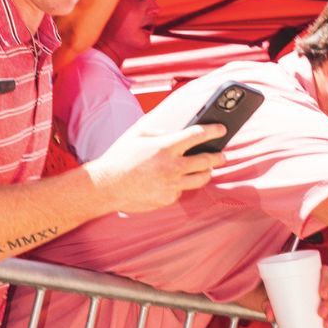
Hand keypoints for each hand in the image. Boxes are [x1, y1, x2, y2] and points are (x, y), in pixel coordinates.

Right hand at [88, 122, 225, 213]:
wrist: (105, 187)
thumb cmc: (119, 158)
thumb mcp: (137, 135)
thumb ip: (160, 130)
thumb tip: (177, 131)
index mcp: (165, 147)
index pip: (198, 135)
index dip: (214, 131)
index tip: (222, 129)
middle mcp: (172, 166)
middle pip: (208, 160)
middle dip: (219, 156)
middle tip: (222, 155)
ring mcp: (172, 185)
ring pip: (202, 179)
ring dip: (206, 172)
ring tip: (205, 168)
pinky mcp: (168, 198)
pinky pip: (182, 190)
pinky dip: (181, 185)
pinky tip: (173, 181)